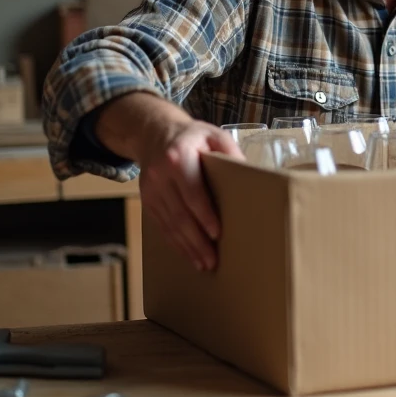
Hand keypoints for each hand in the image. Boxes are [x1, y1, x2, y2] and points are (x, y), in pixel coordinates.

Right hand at [93, 93, 241, 271]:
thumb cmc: (192, 136)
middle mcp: (160, 175)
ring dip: (186, 247)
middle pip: (179, 214)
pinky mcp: (147, 200)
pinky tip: (187, 254)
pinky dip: (174, 242)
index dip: (204, 215)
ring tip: (203, 264)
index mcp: (178, 157)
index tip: (217, 233)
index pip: (192, 191)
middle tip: (212, 260)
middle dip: (196, 240)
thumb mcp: (213, 134)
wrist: (153, 132)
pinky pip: (160, 225)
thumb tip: (248, 174)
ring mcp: (150, 189)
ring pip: (168, 224)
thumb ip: (230, 151)